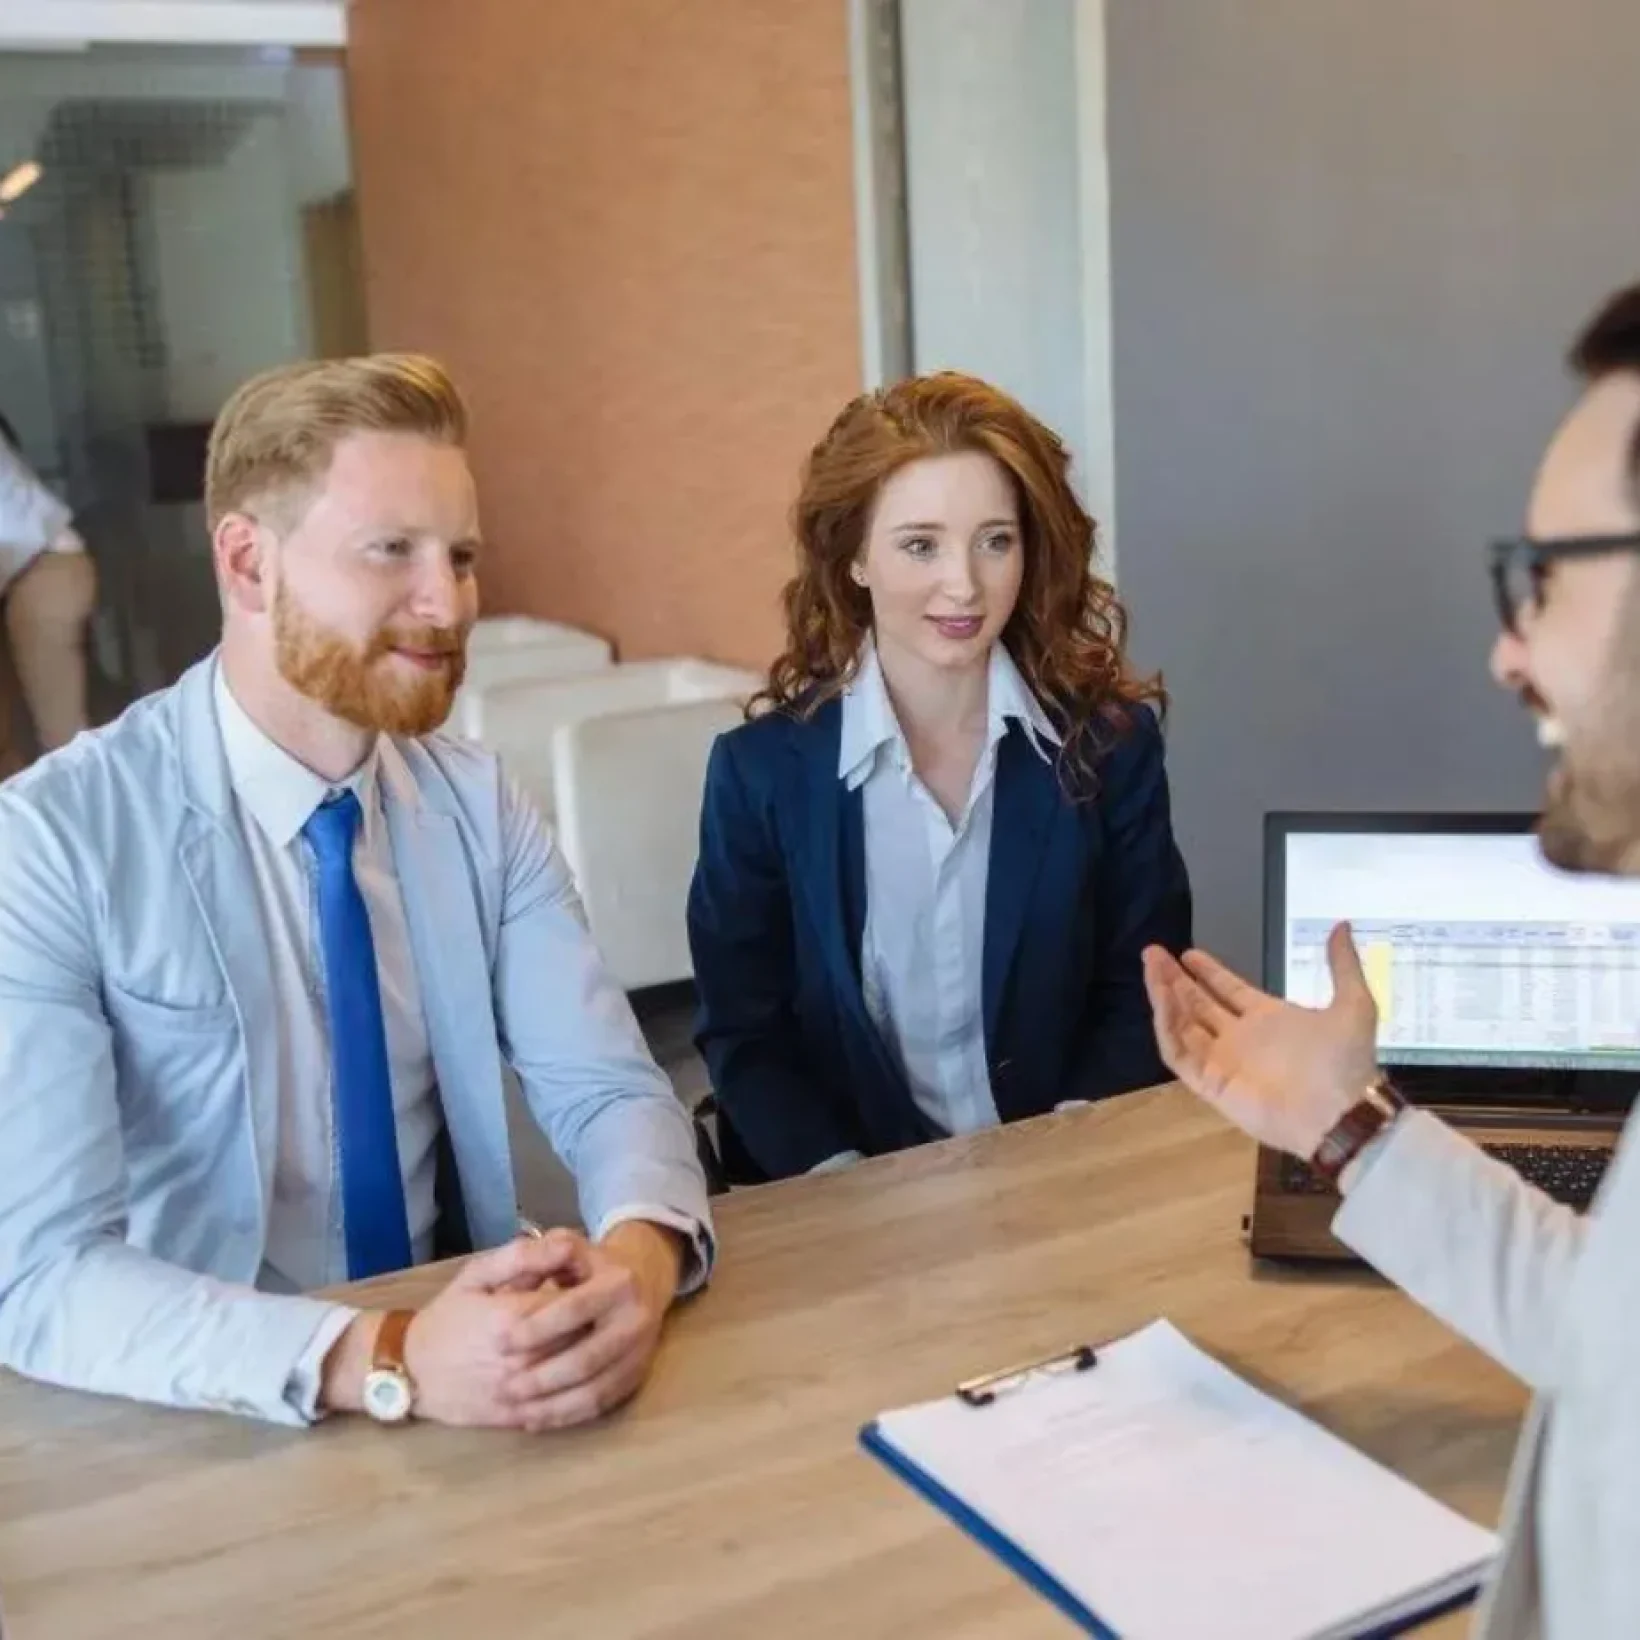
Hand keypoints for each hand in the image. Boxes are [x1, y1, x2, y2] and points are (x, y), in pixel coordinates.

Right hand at [398, 1232, 587, 1426]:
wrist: (411, 1370)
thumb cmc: (448, 1315)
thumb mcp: (477, 1274)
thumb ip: (523, 1256)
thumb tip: (567, 1245)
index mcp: (512, 1316)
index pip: (575, 1303)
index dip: (591, 1291)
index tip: (592, 1284)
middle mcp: (520, 1357)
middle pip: (583, 1339)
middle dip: (596, 1324)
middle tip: (601, 1312)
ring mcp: (519, 1392)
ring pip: (578, 1376)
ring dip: (593, 1358)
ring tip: (594, 1340)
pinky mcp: (516, 1417)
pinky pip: (562, 1409)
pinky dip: (580, 1393)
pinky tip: (584, 1376)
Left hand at [495, 1220, 682, 1431]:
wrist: (642, 1280)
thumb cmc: (590, 1265)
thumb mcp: (568, 1245)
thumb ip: (543, 1252)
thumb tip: (523, 1271)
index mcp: (619, 1282)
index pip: (574, 1308)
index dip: (536, 1327)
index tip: (499, 1342)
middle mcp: (637, 1318)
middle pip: (585, 1359)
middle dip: (541, 1377)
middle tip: (503, 1388)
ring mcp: (641, 1352)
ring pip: (594, 1390)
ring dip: (552, 1406)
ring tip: (515, 1410)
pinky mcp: (636, 1376)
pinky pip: (600, 1405)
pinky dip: (566, 1416)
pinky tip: (535, 1418)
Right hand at [1141, 921, 1378, 1156]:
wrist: (1341, 1113)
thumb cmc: (1345, 1062)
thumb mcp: (1353, 1004)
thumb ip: (1343, 965)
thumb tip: (1342, 925)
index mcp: (1268, 1019)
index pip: (1227, 991)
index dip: (1207, 972)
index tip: (1187, 953)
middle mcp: (1240, 1038)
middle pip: (1197, 1004)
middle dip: (1174, 979)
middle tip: (1153, 953)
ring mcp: (1222, 1061)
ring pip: (1182, 1024)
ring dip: (1164, 996)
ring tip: (1151, 968)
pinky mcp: (1210, 1082)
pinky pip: (1180, 1052)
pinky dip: (1167, 1026)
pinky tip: (1161, 1000)